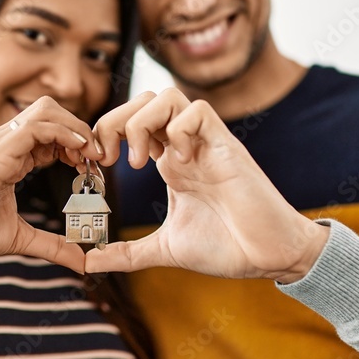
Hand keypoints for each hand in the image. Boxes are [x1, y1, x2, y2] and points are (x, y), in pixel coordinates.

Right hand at [0, 97, 100, 272]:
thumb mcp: (18, 238)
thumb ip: (52, 246)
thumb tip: (82, 261)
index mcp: (9, 156)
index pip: (51, 133)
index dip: (77, 146)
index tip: (93, 170)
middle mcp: (4, 143)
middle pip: (52, 111)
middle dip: (81, 129)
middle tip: (98, 159)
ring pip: (47, 111)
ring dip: (76, 129)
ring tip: (91, 156)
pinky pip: (36, 127)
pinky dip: (64, 135)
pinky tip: (78, 155)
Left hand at [87, 89, 328, 281]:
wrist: (268, 256)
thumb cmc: (226, 247)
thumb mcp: (164, 249)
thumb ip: (127, 253)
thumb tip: (90, 262)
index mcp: (169, 163)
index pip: (131, 121)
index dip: (106, 133)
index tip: (95, 165)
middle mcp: (184, 147)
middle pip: (143, 99)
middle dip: (114, 120)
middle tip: (108, 159)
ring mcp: (205, 144)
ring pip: (167, 96)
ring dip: (142, 122)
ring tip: (139, 162)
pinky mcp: (226, 147)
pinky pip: (198, 110)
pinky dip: (178, 130)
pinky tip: (177, 164)